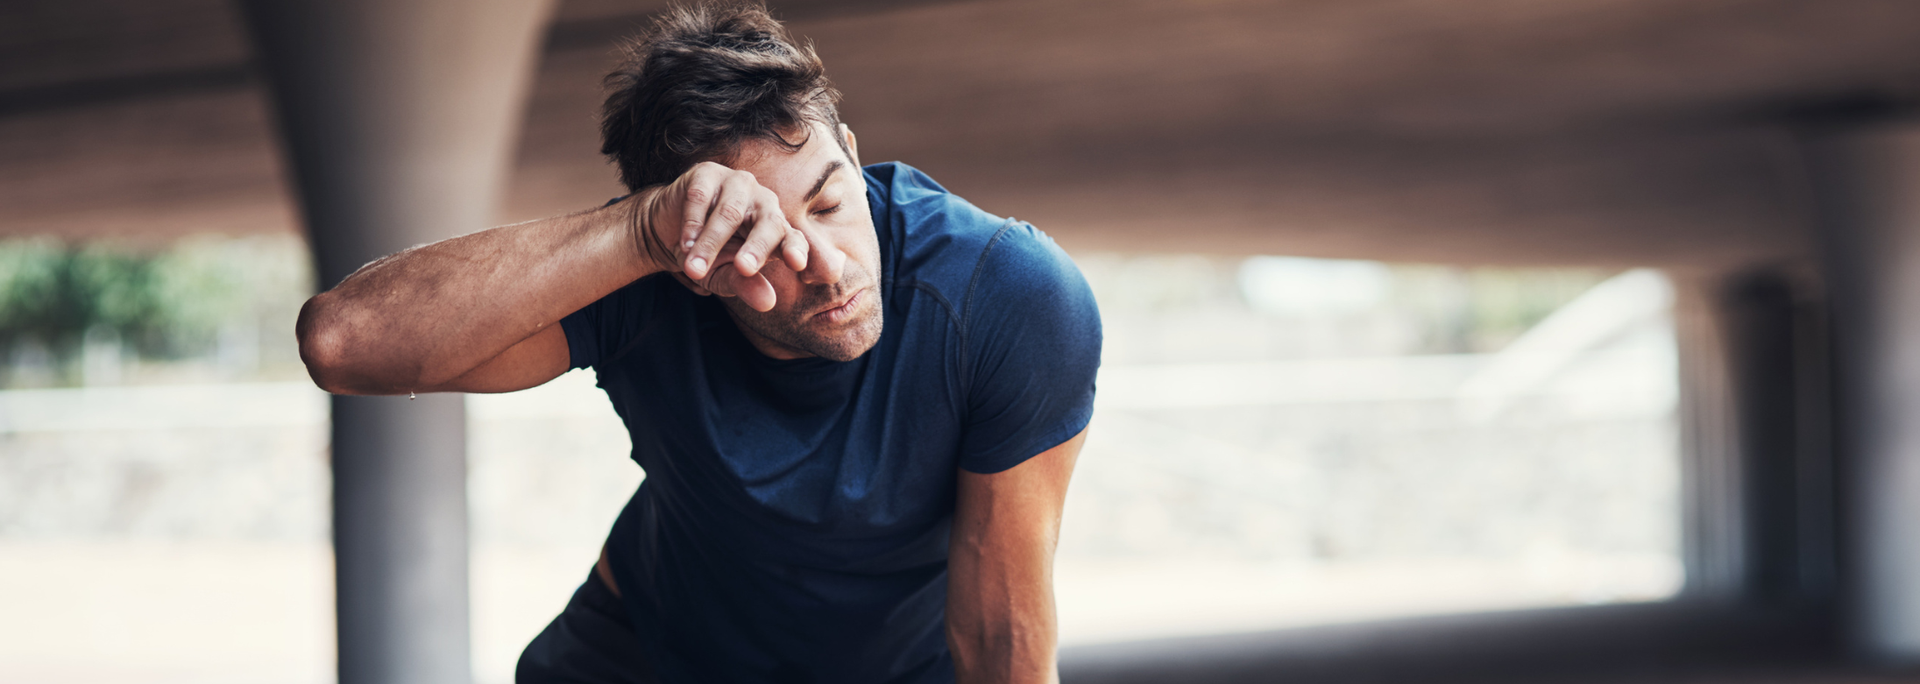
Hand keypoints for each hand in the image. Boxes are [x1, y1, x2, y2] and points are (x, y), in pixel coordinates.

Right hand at [631, 161, 811, 311]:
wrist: (669, 232)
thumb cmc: (707, 256)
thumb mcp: (724, 277)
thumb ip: (746, 286)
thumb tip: (768, 303)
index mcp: (776, 230)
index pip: (793, 239)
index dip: (796, 249)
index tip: (797, 264)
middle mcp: (764, 203)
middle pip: (769, 223)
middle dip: (756, 247)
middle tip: (743, 268)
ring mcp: (738, 185)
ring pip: (730, 213)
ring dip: (711, 243)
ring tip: (694, 269)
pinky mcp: (708, 173)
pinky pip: (701, 197)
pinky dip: (692, 223)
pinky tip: (685, 244)